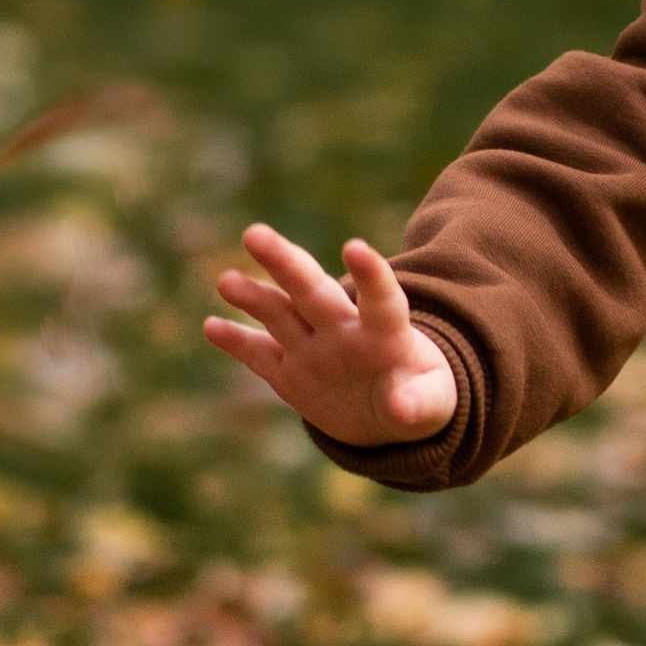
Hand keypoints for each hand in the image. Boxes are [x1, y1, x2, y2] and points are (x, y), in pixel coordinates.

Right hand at [204, 225, 457, 442]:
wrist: (388, 412)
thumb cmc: (420, 397)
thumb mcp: (433, 405)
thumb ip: (420, 404)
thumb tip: (401, 407)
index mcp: (386, 334)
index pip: (380, 299)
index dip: (371, 275)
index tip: (355, 248)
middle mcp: (344, 330)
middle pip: (313, 291)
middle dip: (285, 263)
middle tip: (254, 234)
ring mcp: (313, 349)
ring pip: (280, 315)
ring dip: (254, 298)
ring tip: (226, 280)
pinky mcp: (289, 373)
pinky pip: (260, 356)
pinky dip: (237, 342)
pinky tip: (212, 326)